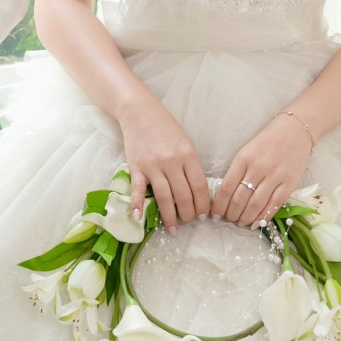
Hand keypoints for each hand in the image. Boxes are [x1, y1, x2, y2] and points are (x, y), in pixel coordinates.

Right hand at [118, 93, 208, 230]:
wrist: (140, 112)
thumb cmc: (164, 127)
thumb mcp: (184, 143)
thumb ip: (189, 165)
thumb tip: (195, 190)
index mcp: (187, 155)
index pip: (199, 186)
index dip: (203, 204)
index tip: (204, 216)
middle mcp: (172, 162)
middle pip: (184, 195)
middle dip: (188, 214)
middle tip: (189, 222)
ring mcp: (153, 166)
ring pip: (165, 197)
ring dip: (170, 216)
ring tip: (173, 228)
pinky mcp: (136, 167)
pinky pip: (138, 189)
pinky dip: (138, 204)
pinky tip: (139, 218)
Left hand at [212, 112, 312, 226]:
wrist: (295, 129)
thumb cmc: (267, 141)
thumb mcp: (246, 151)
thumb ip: (237, 171)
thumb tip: (226, 195)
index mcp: (243, 159)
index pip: (226, 188)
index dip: (219, 205)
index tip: (215, 214)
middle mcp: (258, 168)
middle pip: (239, 199)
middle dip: (231, 214)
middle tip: (228, 219)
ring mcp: (275, 176)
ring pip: (256, 205)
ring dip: (246, 218)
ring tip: (241, 222)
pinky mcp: (289, 182)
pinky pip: (274, 204)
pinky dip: (264, 216)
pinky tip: (257, 222)